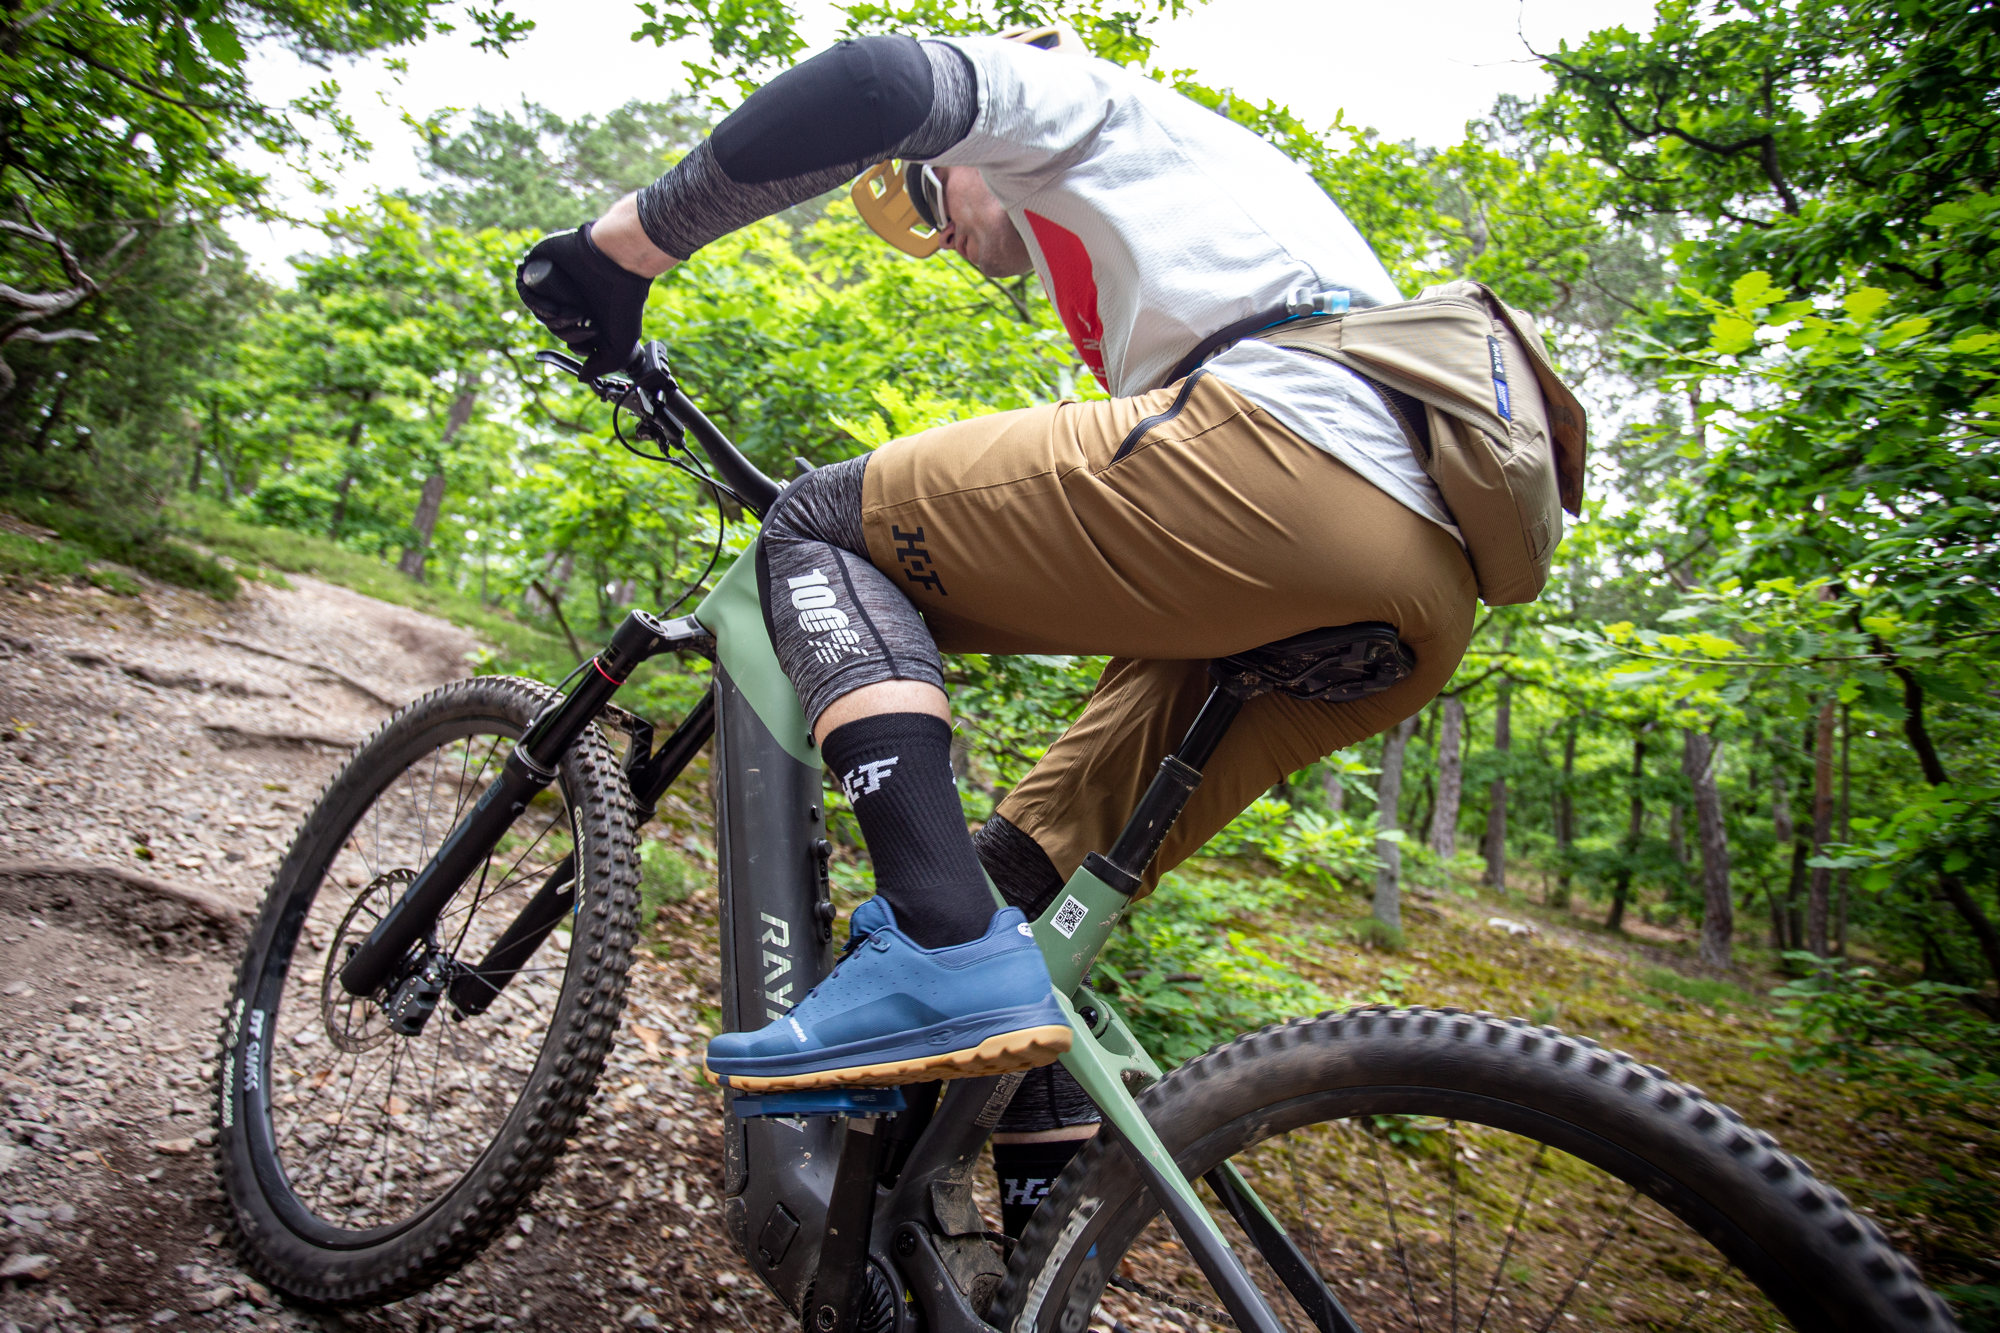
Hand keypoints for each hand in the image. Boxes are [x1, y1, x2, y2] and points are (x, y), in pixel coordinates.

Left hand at [514, 223, 655, 378]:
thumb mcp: (619, 345)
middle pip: (553, 326)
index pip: (569, 335)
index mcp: (588, 311)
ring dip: (555, 320)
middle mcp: (571, 297)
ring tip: (576, 313)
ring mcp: (554, 281)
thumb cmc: (623, 300)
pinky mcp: (539, 265)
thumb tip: (582, 378)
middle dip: (569, 333)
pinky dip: (536, 304)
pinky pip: (526, 291)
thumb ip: (602, 365)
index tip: (590, 345)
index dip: (576, 345)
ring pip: (539, 312)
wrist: (618, 263)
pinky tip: (555, 307)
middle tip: (588, 325)